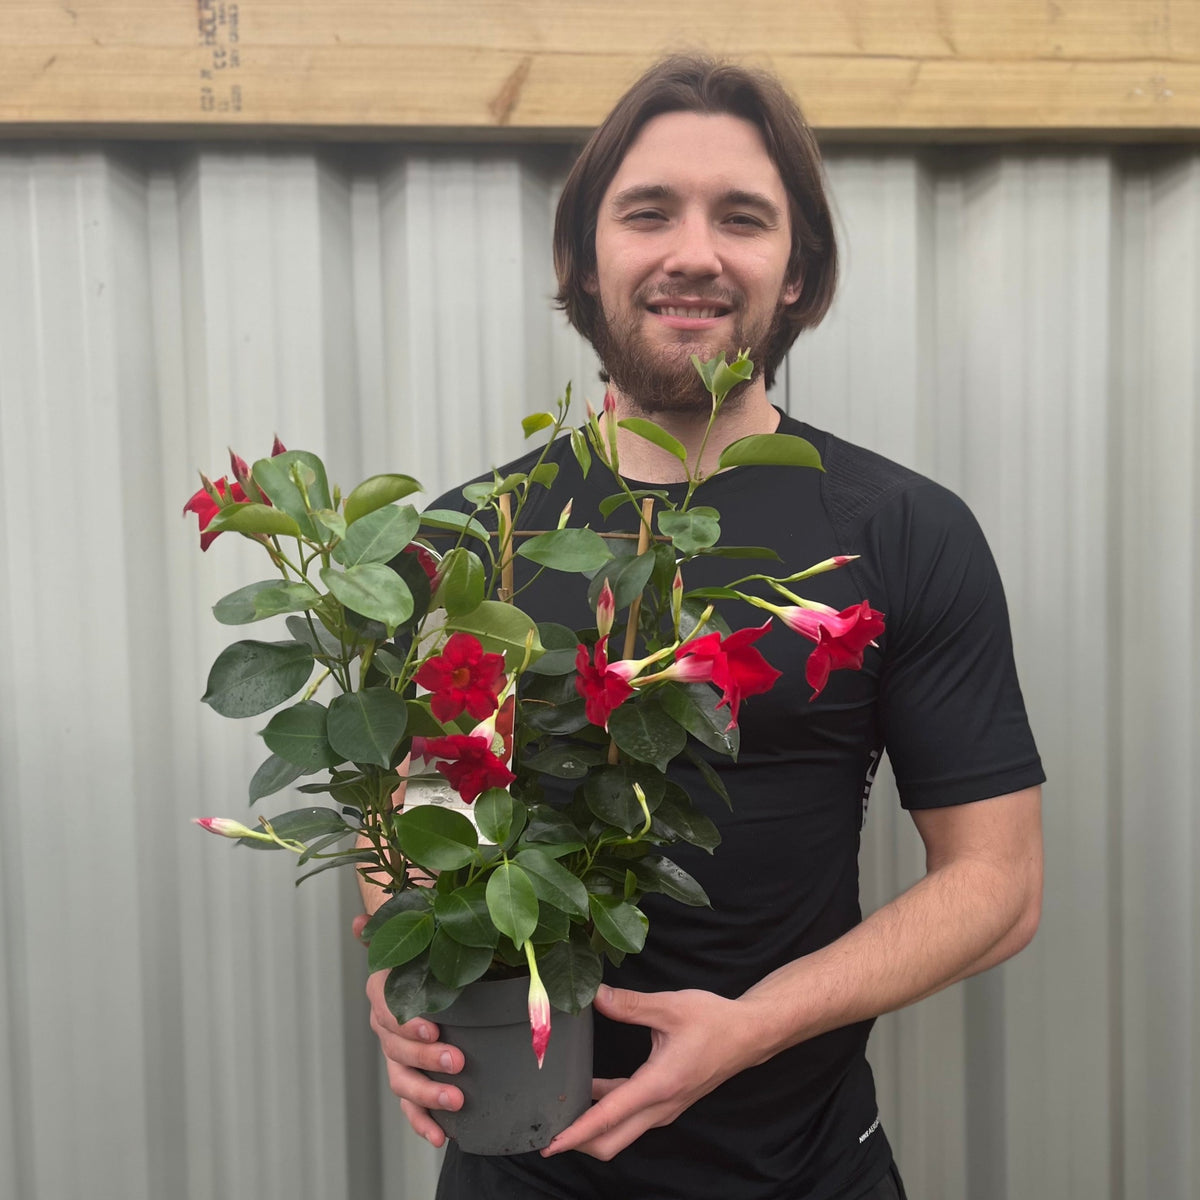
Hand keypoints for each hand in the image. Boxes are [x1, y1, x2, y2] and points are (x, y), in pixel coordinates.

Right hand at [353, 913, 464, 1146]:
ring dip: (426, 1095)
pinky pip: (408, 1103)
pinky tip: (441, 1136)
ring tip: (456, 1100)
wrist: (421, 966)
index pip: (386, 1009)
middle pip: (396, 1048)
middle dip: (426, 1058)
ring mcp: (394, 1053)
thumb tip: (360, 921)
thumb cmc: (420, 949)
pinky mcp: (408, 1075)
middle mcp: (384, 1025)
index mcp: (382, 990)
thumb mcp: (413, 931)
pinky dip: (421, 1122)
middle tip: (457, 1060)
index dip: (407, 1021)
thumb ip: (391, 927)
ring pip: (401, 1079)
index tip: (433, 1027)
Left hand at [541, 984, 753, 1161]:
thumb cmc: (713, 1021)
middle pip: (611, 1141)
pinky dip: (608, 1112)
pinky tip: (592, 1090)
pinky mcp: (668, 1101)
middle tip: (546, 1130)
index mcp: (659, 1085)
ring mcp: (665, 1108)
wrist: (748, 1035)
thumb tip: (595, 996)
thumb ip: (629, 1004)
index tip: (550, 1144)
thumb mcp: (670, 1006)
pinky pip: (632, 1117)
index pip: (609, 1117)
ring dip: (592, 1127)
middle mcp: (660, 1106)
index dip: (576, 1132)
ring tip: (561, 1110)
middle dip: (578, 1141)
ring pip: (622, 1132)